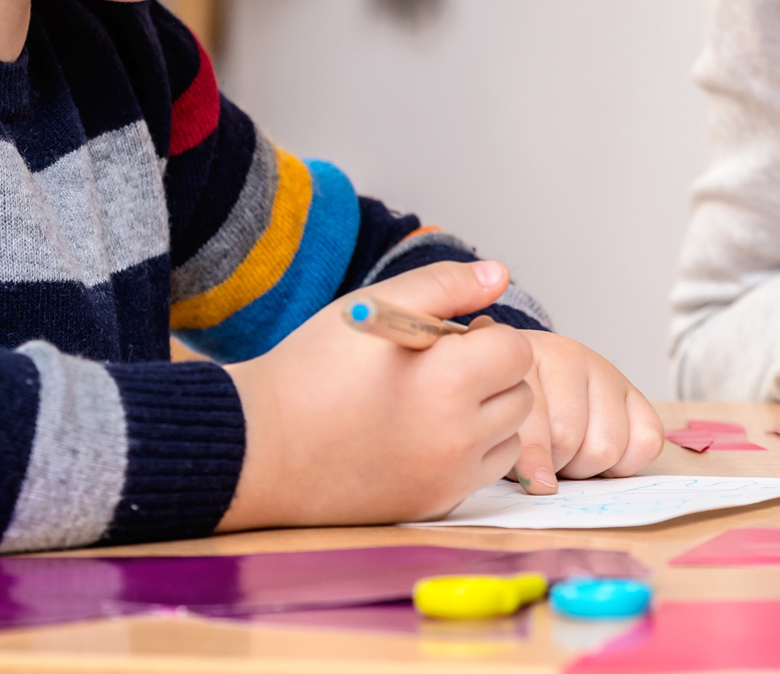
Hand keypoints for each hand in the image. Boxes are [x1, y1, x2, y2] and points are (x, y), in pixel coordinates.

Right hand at [218, 259, 535, 529]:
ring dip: (486, 416)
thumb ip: (447, 285)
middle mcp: (458, 438)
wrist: (259, 448)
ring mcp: (447, 479)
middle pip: (520, 395)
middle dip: (491, 375)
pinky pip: (479, 473)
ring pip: (508, 438)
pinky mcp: (432, 506)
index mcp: (448, 382)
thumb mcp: (376, 307)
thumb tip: (501, 274)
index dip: (485, 335)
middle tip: (440, 368)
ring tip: (432, 402)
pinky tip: (420, 436)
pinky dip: (465, 453)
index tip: (450, 338)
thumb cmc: (313, 370)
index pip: (516, 350)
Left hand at [509, 331, 665, 493]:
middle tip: (545, 463)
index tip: (531, 482)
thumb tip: (537, 480)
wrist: (533, 374)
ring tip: (568, 459)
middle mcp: (570, 357)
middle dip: (555, 464)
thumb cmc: (509, 402)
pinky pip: (647, 442)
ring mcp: (607, 373)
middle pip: (568, 438)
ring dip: (585, 467)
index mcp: (525, 356)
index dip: (528, 458)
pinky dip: (625, 464)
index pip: (532, 415)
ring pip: (607, 446)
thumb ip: (499, 436)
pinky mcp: (636, 396)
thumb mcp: (492, 413)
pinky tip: (602, 459)